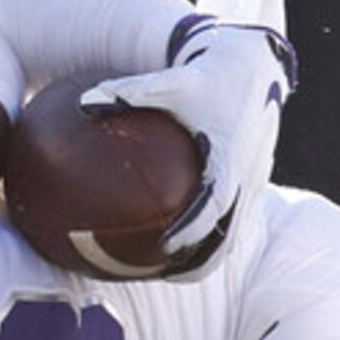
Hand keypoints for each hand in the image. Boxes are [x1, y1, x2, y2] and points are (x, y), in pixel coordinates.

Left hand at [82, 16, 295, 278]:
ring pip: (237, 228)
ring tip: (180, 272)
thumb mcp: (170, 81)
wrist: (255, 64)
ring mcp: (256, 178)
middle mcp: (247, 173)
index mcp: (228, 156)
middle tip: (172, 274)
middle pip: (231, 233)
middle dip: (205, 258)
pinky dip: (217, 231)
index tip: (166, 247)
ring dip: (212, 252)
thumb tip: (83, 101)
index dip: (192, 229)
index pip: (213, 204)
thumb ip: (129, 92)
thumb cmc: (209, 74)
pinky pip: (237, 213)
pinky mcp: (256, 177)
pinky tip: (189, 241)